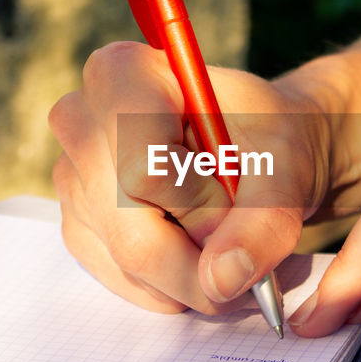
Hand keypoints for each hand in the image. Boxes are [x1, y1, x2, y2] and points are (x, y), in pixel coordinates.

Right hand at [49, 41, 330, 314]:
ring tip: (236, 250)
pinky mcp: (77, 224)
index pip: (146, 170)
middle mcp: (81, 120)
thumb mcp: (289, 171)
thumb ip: (264, 221)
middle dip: (201, 261)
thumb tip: (221, 282)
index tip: (238, 197)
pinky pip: (121, 279)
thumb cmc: (273, 142)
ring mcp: (72, 177)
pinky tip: (204, 258)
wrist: (264, 152)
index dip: (204, 205)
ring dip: (193, 278)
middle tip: (249, 255)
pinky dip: (172, 286)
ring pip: (127, 262)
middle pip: (130, 229)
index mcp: (124, 75)